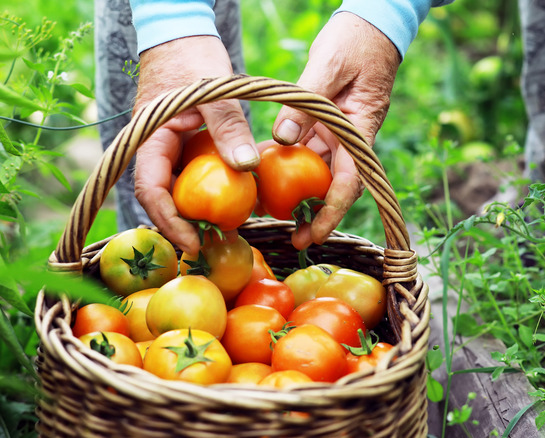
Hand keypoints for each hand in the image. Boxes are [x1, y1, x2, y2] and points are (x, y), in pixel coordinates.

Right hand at [133, 36, 258, 254]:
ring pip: (180, 189)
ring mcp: (169, 149)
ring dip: (199, 211)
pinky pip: (195, 174)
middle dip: (185, 224)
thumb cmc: (192, 59)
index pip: (150, 190)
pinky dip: (211, 189)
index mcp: (149, 139)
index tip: (192, 240)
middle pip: (164, 197)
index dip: (169, 220)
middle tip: (214, 245)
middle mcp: (154, 149)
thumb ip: (228, 128)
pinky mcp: (185, 146)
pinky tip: (235, 201)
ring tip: (227, 230)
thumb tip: (247, 168)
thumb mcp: (215, 93)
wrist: (182, 35)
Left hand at [271, 12, 401, 249]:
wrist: (371, 26)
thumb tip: (281, 139)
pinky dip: (290, 162)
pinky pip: (308, 148)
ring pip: (319, 170)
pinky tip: (267, 170)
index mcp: (358, 128)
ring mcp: (339, 131)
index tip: (315, 234)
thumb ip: (305, 104)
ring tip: (274, 212)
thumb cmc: (355, 41)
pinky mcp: (326, 123)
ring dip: (300, 192)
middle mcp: (350, 137)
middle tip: (293, 239)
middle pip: (335, 184)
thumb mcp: (327, 66)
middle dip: (316, 214)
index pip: (350, 181)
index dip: (332, 212)